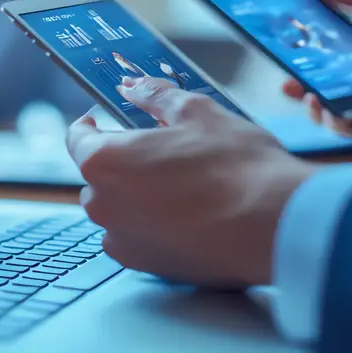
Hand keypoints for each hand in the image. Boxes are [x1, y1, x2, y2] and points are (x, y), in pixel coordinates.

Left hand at [67, 77, 316, 286]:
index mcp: (104, 161)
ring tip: (181, 185)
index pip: (77, 138)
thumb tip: (133, 87)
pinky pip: (135, 237)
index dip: (91, 124)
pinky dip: (151, 224)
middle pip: (98, 175)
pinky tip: (187, 214)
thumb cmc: (237, 165)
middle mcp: (103, 205)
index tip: (102, 119)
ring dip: (135, 194)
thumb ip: (155, 97)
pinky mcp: (146, 266)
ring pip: (117, 208)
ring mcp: (122, 240)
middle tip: (162, 151)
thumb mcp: (196, 112)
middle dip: (121, 161)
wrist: (274, 224)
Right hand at [282, 0, 351, 143]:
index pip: (326, 50)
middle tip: (283, 77)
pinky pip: (347, 128)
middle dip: (297, 81)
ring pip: (329, 109)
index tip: (279, 42)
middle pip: (322, 82)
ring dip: (312, 103)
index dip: (301, 49)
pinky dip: (333, 118)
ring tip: (307, 94)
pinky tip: (328, 107)